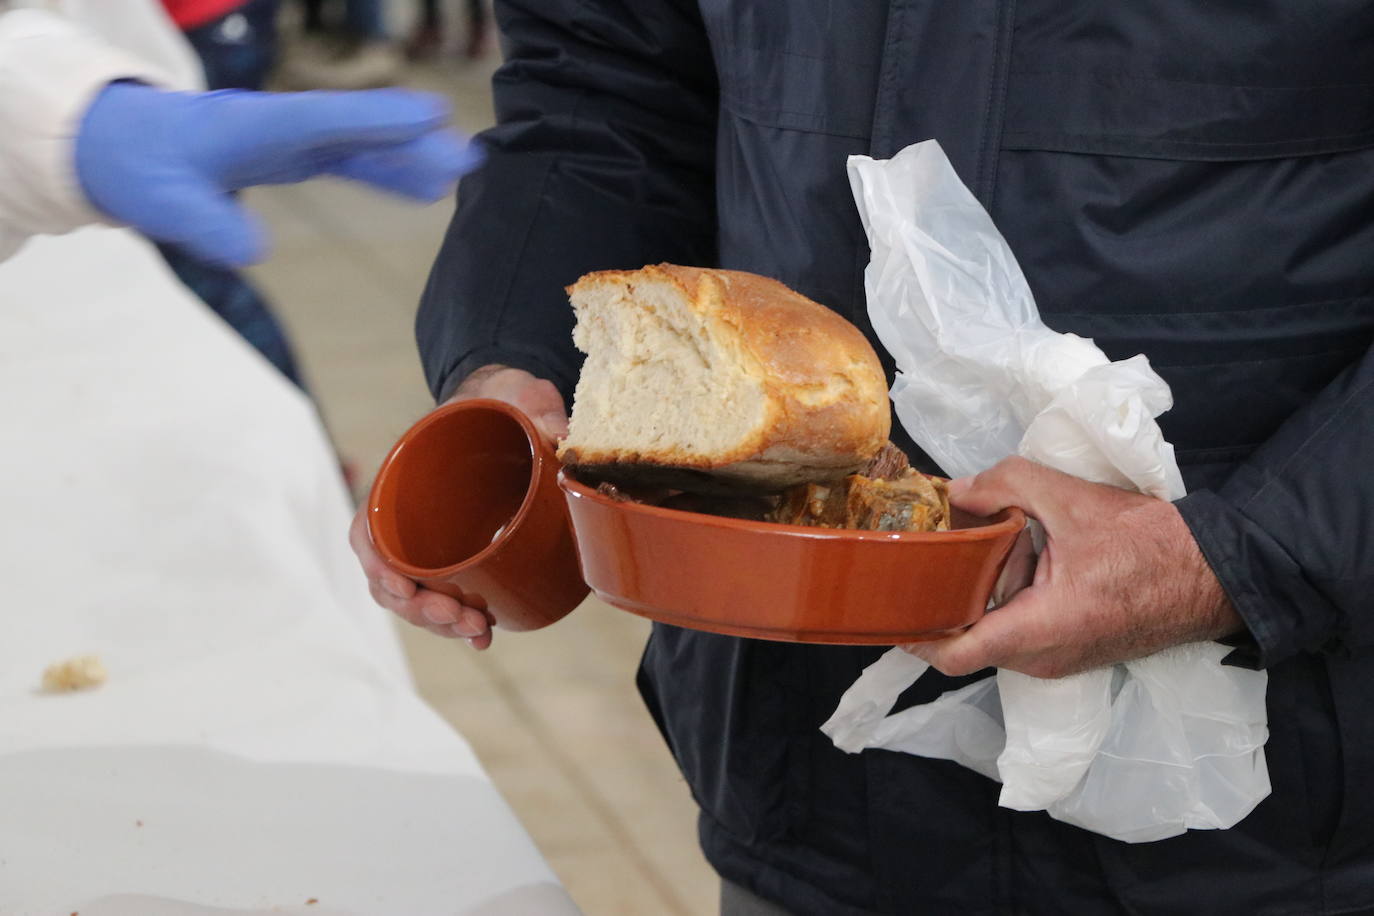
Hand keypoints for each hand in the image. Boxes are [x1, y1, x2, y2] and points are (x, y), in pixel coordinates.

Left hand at [75, 83, 483, 266]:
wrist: (119, 144)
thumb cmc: (139, 168)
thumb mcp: (162, 205)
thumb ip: (206, 226)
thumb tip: (256, 252)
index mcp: (249, 128)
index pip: (320, 120)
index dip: (373, 117)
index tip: (427, 114)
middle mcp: (280, 127)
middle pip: (354, 132)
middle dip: (410, 141)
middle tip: (467, 155)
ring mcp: (290, 139)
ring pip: (360, 146)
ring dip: (410, 156)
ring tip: (463, 169)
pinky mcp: (294, 154)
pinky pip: (350, 161)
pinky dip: (388, 172)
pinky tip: (424, 189)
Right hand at [349, 366, 567, 649]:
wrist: (509, 405)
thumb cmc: (499, 401)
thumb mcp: (517, 392)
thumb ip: (534, 404)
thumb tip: (558, 434)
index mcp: (407, 478)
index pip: (369, 528)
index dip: (377, 564)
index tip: (402, 588)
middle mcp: (410, 516)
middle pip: (391, 577)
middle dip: (419, 609)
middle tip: (459, 617)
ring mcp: (433, 540)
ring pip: (418, 597)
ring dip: (440, 623)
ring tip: (477, 630)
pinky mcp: (462, 555)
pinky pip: (449, 596)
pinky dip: (461, 623)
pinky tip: (484, 635)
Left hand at [906, 457, 1242, 678]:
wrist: (1213, 572)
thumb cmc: (1149, 543)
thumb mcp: (1071, 498)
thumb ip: (1006, 484)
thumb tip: (954, 491)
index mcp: (1039, 629)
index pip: (954, 655)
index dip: (914, 633)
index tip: (891, 602)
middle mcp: (1043, 659)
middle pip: (968, 636)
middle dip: (950, 593)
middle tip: (940, 547)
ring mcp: (1058, 661)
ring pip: (995, 632)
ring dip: (985, 592)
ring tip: (994, 541)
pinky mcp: (1071, 651)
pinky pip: (1021, 631)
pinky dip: (1011, 598)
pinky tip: (1025, 553)